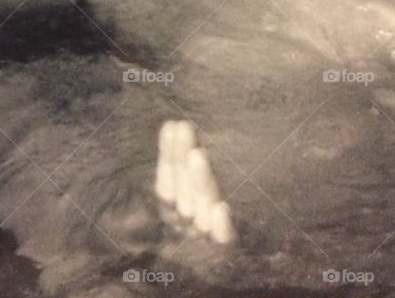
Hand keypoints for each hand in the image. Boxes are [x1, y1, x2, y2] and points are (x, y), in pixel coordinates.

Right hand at [155, 120, 234, 243]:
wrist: (205, 268)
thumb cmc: (216, 221)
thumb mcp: (198, 192)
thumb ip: (184, 166)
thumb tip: (173, 126)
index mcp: (174, 211)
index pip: (167, 178)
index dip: (168, 152)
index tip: (171, 125)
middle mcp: (185, 225)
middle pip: (182, 189)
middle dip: (181, 157)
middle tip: (184, 129)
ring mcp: (205, 239)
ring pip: (199, 209)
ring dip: (199, 182)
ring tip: (198, 154)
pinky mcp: (227, 253)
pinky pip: (222, 240)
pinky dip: (220, 225)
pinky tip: (221, 208)